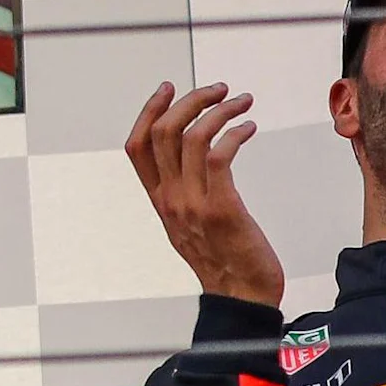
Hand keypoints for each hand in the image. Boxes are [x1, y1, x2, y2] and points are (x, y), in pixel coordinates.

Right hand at [125, 82, 285, 306]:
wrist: (241, 297)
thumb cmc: (225, 262)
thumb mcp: (189, 225)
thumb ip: (184, 195)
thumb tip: (193, 165)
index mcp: (159, 201)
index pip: (137, 146)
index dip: (148, 111)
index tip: (168, 89)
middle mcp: (170, 199)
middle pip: (164, 133)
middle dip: (190, 101)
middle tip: (217, 89)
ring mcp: (193, 204)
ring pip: (191, 138)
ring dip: (217, 110)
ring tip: (240, 101)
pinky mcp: (221, 208)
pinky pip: (219, 156)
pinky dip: (233, 133)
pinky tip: (248, 128)